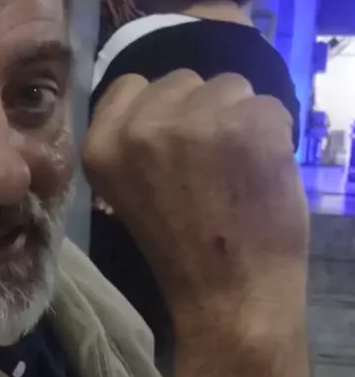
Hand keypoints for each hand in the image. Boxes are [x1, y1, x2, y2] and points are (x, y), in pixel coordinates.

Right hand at [84, 72, 307, 327]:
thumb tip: (170, 105)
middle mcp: (142, 126)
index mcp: (102, 146)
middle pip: (183, 80)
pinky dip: (275, 135)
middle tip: (211, 164)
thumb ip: (137, 144)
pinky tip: (264, 174)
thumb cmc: (183, 254)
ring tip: (239, 171)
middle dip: (202, 111)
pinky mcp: (246, 124)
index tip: (178, 141)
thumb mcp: (128, 193)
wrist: (229, 296)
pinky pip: (270, 106)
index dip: (163, 108)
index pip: (132, 85)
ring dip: (240, 119)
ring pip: (230, 87)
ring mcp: (195, 122)